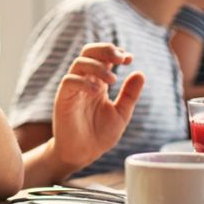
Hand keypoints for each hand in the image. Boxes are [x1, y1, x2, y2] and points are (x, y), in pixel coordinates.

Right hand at [48, 44, 144, 169]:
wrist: (83, 154)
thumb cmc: (100, 134)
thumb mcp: (121, 113)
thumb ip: (130, 94)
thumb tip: (140, 72)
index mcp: (98, 82)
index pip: (103, 57)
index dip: (115, 52)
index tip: (129, 59)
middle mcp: (84, 81)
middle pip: (89, 52)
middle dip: (105, 49)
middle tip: (121, 58)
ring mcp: (73, 88)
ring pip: (79, 63)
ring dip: (98, 66)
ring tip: (113, 79)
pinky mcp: (63, 98)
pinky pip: (69, 81)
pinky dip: (84, 82)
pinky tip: (98, 92)